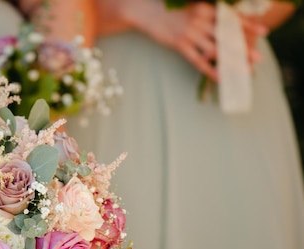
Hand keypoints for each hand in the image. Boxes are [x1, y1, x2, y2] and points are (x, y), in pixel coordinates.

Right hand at [121, 1, 266, 81]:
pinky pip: (198, 60)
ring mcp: (190, 34)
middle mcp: (201, 21)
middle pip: (227, 37)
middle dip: (243, 48)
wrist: (148, 11)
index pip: (231, 19)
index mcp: (206, 9)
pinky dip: (210, 69)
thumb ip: (207, 15)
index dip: (248, 25)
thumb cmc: (171, 10)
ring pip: (215, 50)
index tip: (263, 31)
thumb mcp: (192, 7)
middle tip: (258, 58)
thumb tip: (223, 24)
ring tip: (243, 71)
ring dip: (230, 61)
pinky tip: (220, 77)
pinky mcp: (179, 45)